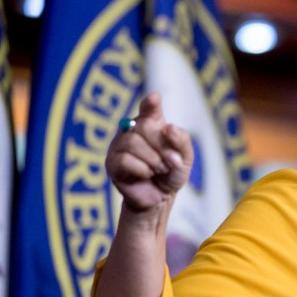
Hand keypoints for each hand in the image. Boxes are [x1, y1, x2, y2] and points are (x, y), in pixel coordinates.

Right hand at [106, 92, 192, 211]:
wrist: (161, 197)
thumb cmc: (171, 172)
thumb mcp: (185, 156)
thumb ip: (181, 140)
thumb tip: (168, 127)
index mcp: (150, 124)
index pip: (149, 109)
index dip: (150, 104)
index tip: (155, 99)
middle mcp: (132, 131)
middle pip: (144, 127)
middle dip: (162, 147)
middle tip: (172, 162)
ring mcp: (118, 146)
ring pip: (133, 143)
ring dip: (153, 160)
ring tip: (159, 170)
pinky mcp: (111, 163)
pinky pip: (125, 160)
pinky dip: (142, 169)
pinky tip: (146, 175)